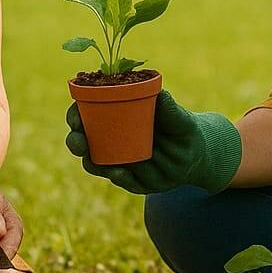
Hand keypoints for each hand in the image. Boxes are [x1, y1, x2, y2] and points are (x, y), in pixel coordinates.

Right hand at [65, 89, 241, 193]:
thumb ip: (170, 108)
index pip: (86, 114)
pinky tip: (120, 173)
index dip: (75, 115)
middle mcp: (111, 140)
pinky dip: (117, 176)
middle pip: (82, 140)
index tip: (75, 116)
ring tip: (97, 161)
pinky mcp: (130, 179)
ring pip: (95, 163)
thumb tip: (162, 93)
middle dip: (75, 141)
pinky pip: (119, 179)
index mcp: (115, 117)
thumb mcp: (178, 118)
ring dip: (93, 162)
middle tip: (80, 142)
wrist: (196, 155)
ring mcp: (118, 160)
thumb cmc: (182, 128)